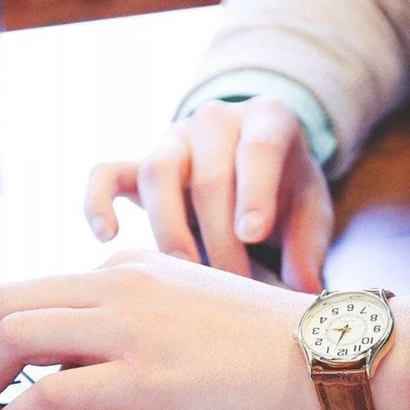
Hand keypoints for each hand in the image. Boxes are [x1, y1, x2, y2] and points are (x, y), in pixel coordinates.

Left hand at [0, 250, 409, 409]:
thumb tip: (79, 363)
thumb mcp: (191, 308)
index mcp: (132, 268)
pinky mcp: (144, 377)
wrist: (330, 352)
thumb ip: (135, 321)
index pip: (35, 289)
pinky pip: (48, 391)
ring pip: (13, 337)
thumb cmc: (273, 342)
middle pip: (4, 302)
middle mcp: (121, 286)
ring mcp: (130, 328)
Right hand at [84, 97, 333, 291]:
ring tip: (185, 273)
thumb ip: (309, 246)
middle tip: (233, 284)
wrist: (254, 163)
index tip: (252, 234)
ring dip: (170, 228)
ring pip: (157, 172)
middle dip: (220, 237)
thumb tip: (303, 289)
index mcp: (268, 120)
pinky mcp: (138, 163)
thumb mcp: (311, 209)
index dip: (254, 192)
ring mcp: (173, 140)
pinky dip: (98, 201)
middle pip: (208, 175)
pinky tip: (107, 236)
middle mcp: (216, 121)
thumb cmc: (286, 190)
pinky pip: (106, 173)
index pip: (258, 148)